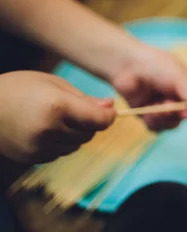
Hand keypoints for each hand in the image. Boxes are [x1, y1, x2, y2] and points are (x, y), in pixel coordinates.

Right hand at [0, 71, 115, 162]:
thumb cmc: (19, 88)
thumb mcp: (54, 84)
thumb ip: (84, 98)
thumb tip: (111, 108)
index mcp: (57, 107)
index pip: (98, 120)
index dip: (108, 117)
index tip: (110, 112)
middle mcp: (49, 130)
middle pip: (89, 133)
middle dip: (90, 123)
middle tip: (76, 109)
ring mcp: (39, 147)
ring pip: (76, 145)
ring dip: (75, 134)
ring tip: (56, 117)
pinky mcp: (32, 158)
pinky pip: (60, 152)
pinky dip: (60, 142)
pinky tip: (44, 129)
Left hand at [109, 45, 186, 130]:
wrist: (126, 66)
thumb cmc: (155, 65)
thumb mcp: (178, 76)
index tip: (186, 110)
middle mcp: (178, 99)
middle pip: (184, 117)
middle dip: (175, 114)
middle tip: (165, 104)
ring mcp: (164, 108)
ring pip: (171, 124)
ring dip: (162, 119)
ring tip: (153, 107)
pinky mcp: (149, 115)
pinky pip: (156, 128)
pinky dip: (152, 123)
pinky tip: (146, 112)